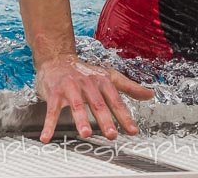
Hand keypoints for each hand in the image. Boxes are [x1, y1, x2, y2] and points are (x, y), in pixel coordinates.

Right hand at [35, 55, 154, 142]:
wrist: (58, 59)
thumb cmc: (85, 72)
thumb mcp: (110, 77)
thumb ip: (130, 87)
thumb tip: (150, 94)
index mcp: (104, 82)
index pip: (117, 101)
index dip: (125, 116)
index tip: (133, 130)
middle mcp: (89, 85)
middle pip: (99, 104)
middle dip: (106, 120)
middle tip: (112, 134)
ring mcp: (72, 88)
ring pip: (77, 105)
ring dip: (81, 120)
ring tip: (86, 133)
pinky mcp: (55, 93)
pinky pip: (52, 110)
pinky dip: (49, 124)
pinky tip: (47, 136)